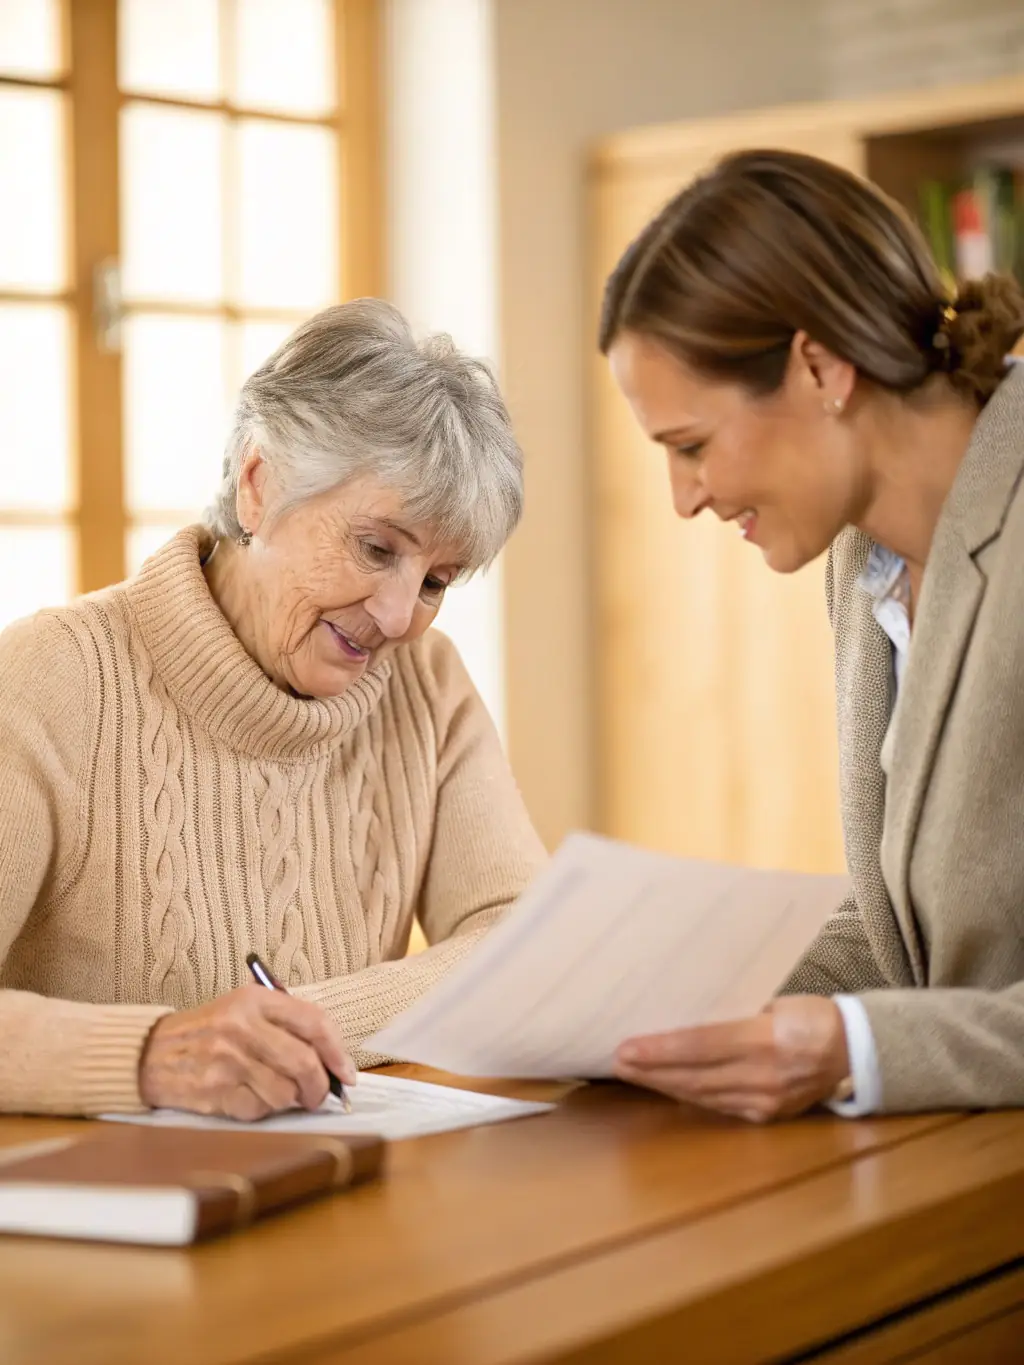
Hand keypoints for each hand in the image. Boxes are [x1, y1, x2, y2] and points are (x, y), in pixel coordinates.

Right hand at [138, 986, 356, 1120]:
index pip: (314, 1022)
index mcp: (254, 1000)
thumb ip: (285, 1023)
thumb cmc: (207, 1032)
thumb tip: (332, 1058)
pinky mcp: (215, 1091)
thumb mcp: (242, 1008)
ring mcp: (227, 1060)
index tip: (346, 1071)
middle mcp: (241, 1026)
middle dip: (320, 1086)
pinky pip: (258, 1110)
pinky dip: (262, 1110)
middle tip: (320, 1095)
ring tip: (280, 1094)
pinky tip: (250, 1098)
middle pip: (304, 1062)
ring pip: (285, 1092)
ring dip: (290, 1100)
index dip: (338, 1051)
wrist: (150, 1053)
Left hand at [613, 996, 849, 1122]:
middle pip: (695, 1075)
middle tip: (617, 1061)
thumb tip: (683, 1013)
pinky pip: (717, 1106)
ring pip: (701, 1095)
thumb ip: (733, 1012)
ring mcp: (766, 1101)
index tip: (628, 1047)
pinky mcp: (766, 1115)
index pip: (702, 1045)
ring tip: (632, 1073)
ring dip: (663, 1084)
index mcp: (768, 1038)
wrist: (855, 1051)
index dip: (661, 1049)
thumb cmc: (810, 1015)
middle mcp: (765, 1075)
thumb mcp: (774, 1001)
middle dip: (652, 1070)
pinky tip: (666, 1086)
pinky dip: (688, 1095)